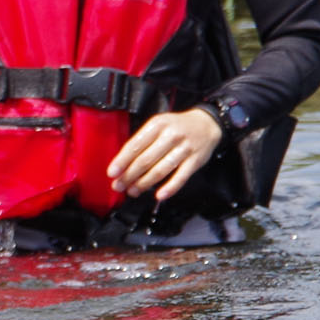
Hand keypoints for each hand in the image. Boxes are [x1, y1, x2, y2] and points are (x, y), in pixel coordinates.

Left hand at [108, 108, 223, 200]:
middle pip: (145, 160)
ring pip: (161, 169)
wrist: (206, 124)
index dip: (122, 161)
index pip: (135, 145)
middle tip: (119, 186)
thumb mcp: (158, 124)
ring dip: (144, 183)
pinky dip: (170, 187)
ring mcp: (184, 148)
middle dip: (129, 175)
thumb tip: (122, 162)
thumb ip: (142, 140)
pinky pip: (181, 176)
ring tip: (133, 191)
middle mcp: (171, 135)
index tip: (112, 173)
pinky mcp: (196, 160)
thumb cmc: (176, 127)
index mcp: (157, 125)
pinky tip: (159, 195)